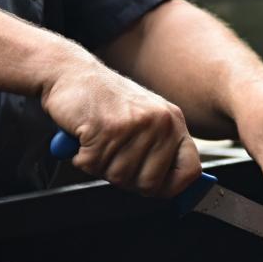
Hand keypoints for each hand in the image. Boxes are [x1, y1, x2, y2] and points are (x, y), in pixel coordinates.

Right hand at [42, 56, 201, 198]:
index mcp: (172, 121)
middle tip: (113, 156)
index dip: (172, 187)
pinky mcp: (107, 129)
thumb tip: (175, 189)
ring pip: (119, 177)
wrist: (71, 72)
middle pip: (150, 184)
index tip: (156, 187)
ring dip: (100, 165)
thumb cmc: (105, 99)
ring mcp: (135, 126)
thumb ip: (160, 150)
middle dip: (126, 178)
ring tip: (98, 139)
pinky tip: (84, 136)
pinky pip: (93, 166)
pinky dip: (82, 158)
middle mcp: (159, 123)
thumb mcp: (145, 119)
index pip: (191, 170)